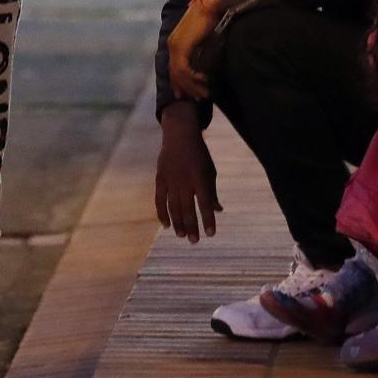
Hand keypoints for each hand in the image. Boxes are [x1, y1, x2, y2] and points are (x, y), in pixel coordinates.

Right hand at [155, 103, 221, 242]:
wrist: (180, 135)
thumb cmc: (199, 155)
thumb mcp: (210, 171)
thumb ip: (212, 192)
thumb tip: (218, 211)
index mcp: (200, 178)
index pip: (205, 204)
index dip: (208, 219)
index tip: (210, 234)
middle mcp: (185, 181)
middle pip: (188, 209)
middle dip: (192, 226)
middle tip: (194, 241)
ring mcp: (171, 181)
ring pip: (173, 207)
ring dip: (178, 223)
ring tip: (182, 235)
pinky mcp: (160, 179)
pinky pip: (159, 200)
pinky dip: (162, 214)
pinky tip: (166, 226)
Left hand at [167, 0, 222, 99]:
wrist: (212, 3)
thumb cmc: (212, 17)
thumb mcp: (204, 38)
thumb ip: (200, 51)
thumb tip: (204, 66)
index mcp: (175, 42)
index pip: (174, 67)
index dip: (179, 83)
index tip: (187, 95)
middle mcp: (172, 44)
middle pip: (174, 73)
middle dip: (186, 88)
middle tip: (198, 99)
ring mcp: (175, 45)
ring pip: (178, 73)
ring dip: (191, 86)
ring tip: (203, 94)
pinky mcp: (181, 46)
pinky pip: (183, 69)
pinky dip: (192, 78)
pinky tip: (203, 81)